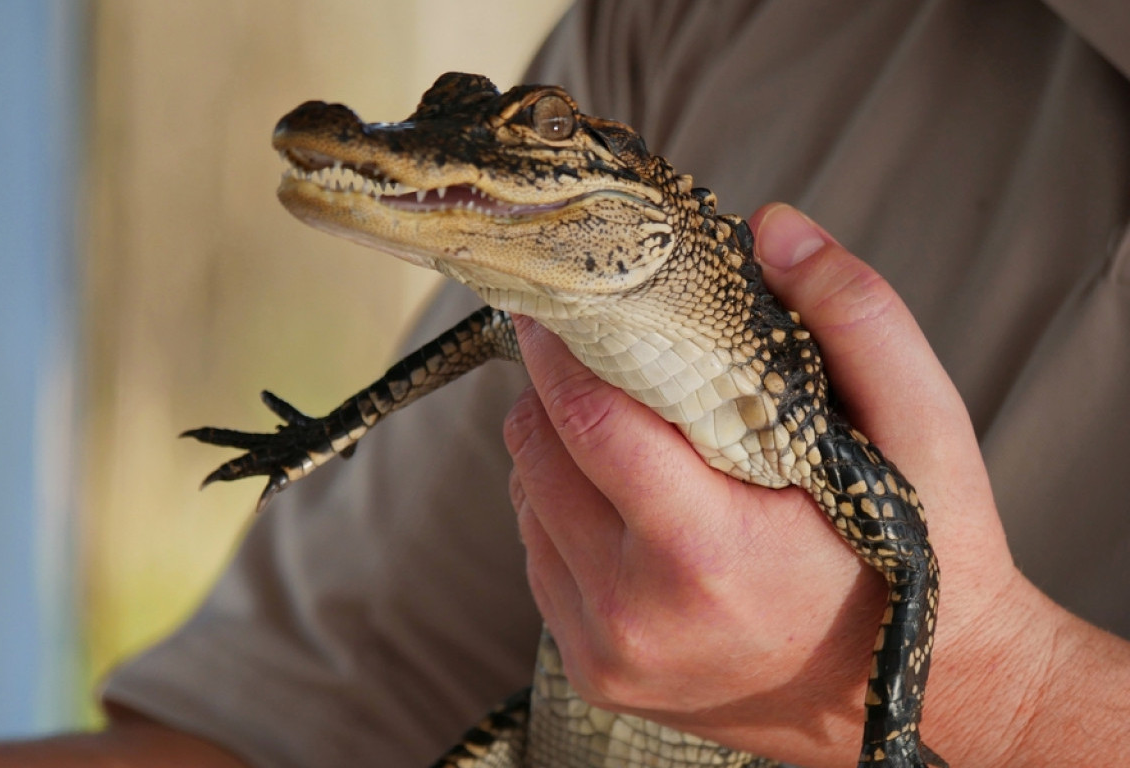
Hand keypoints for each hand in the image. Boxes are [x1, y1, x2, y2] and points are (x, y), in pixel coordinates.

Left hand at [502, 203, 1129, 765]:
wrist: (937, 701)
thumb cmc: (927, 557)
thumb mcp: (924, 429)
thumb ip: (857, 317)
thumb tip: (771, 227)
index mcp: (710, 554)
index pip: (588, 422)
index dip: (560, 348)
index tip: (554, 299)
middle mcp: (640, 614)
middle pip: (537, 457)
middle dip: (551, 386)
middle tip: (584, 344)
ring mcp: (610, 653)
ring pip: (527, 503)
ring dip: (554, 445)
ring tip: (616, 419)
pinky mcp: (597, 672)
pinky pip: (539, 558)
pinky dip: (560, 506)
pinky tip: (623, 493)